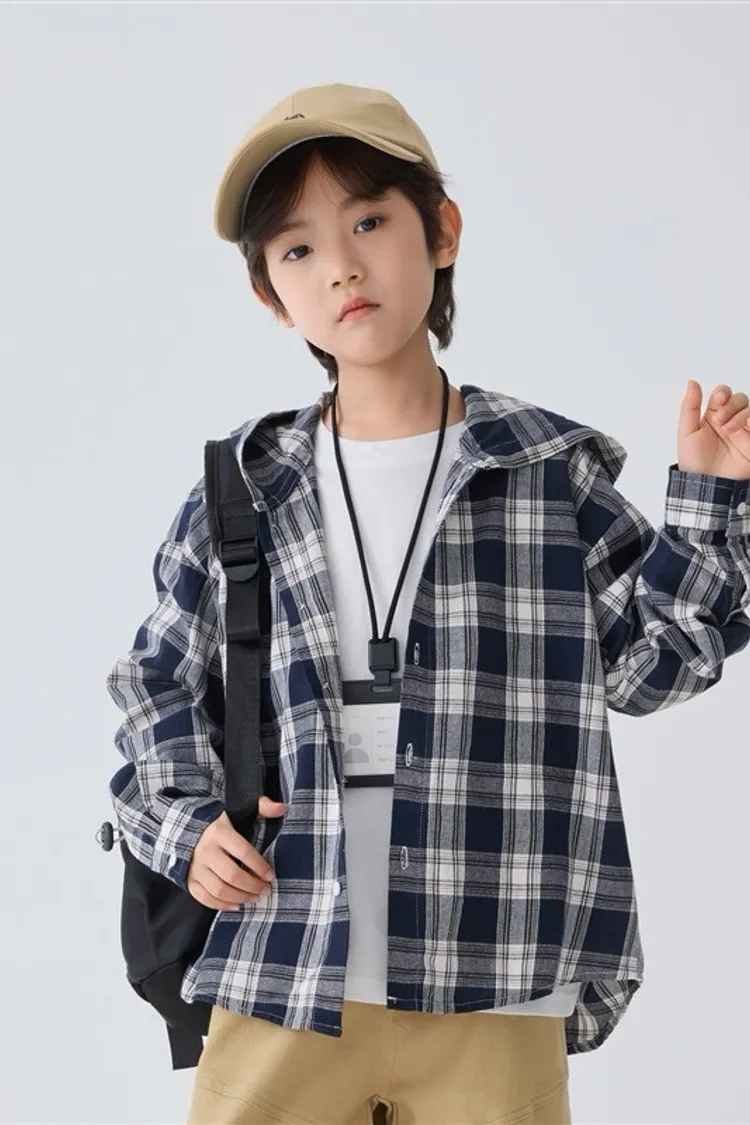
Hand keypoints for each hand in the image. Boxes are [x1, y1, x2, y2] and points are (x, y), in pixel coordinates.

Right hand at [186, 796, 286, 911]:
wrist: (186, 828)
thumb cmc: (220, 822)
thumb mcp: (239, 809)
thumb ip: (262, 807)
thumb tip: (282, 808)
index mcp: (219, 832)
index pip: (243, 852)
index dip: (259, 866)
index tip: (271, 876)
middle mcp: (205, 850)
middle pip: (232, 875)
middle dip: (252, 886)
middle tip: (266, 890)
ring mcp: (196, 867)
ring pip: (219, 889)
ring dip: (240, 897)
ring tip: (255, 898)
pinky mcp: (189, 879)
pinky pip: (205, 897)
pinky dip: (221, 905)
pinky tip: (236, 905)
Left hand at [677, 380, 749, 479]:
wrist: (707, 485)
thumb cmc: (694, 462)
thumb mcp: (687, 432)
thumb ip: (690, 406)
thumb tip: (692, 382)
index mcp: (713, 417)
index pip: (723, 395)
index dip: (722, 393)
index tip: (717, 399)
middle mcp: (730, 421)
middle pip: (739, 399)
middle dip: (731, 404)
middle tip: (720, 420)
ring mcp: (744, 431)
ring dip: (740, 414)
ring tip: (728, 429)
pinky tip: (745, 426)